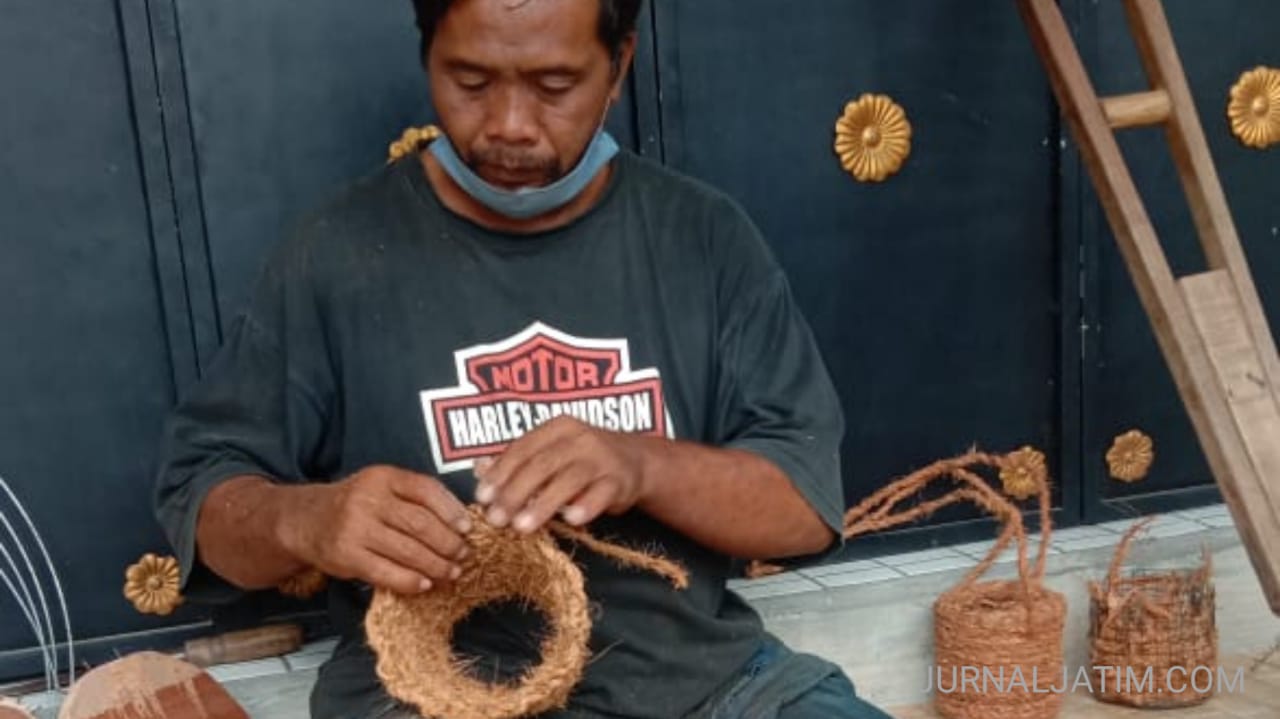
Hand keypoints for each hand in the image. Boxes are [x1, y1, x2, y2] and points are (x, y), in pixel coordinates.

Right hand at [276, 465, 471, 594]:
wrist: (305, 520)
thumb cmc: (355, 503)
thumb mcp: (381, 486)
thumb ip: (414, 497)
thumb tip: (460, 522)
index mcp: (383, 477)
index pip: (426, 490)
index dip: (452, 511)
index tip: (467, 528)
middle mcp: (368, 499)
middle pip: (420, 524)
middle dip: (448, 543)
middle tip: (464, 555)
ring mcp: (355, 528)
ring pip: (408, 550)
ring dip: (436, 565)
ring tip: (451, 572)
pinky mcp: (346, 556)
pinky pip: (386, 572)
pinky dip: (410, 581)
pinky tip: (425, 584)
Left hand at [473, 416, 651, 533]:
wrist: (636, 461)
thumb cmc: (582, 460)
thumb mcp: (552, 453)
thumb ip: (519, 462)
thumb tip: (478, 470)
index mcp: (557, 428)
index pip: (523, 449)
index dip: (500, 473)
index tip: (482, 498)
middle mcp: (580, 438)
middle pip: (541, 465)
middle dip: (515, 493)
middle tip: (496, 520)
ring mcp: (602, 458)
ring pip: (568, 480)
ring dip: (543, 504)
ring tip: (522, 527)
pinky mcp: (620, 480)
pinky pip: (601, 493)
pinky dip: (586, 506)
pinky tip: (571, 521)